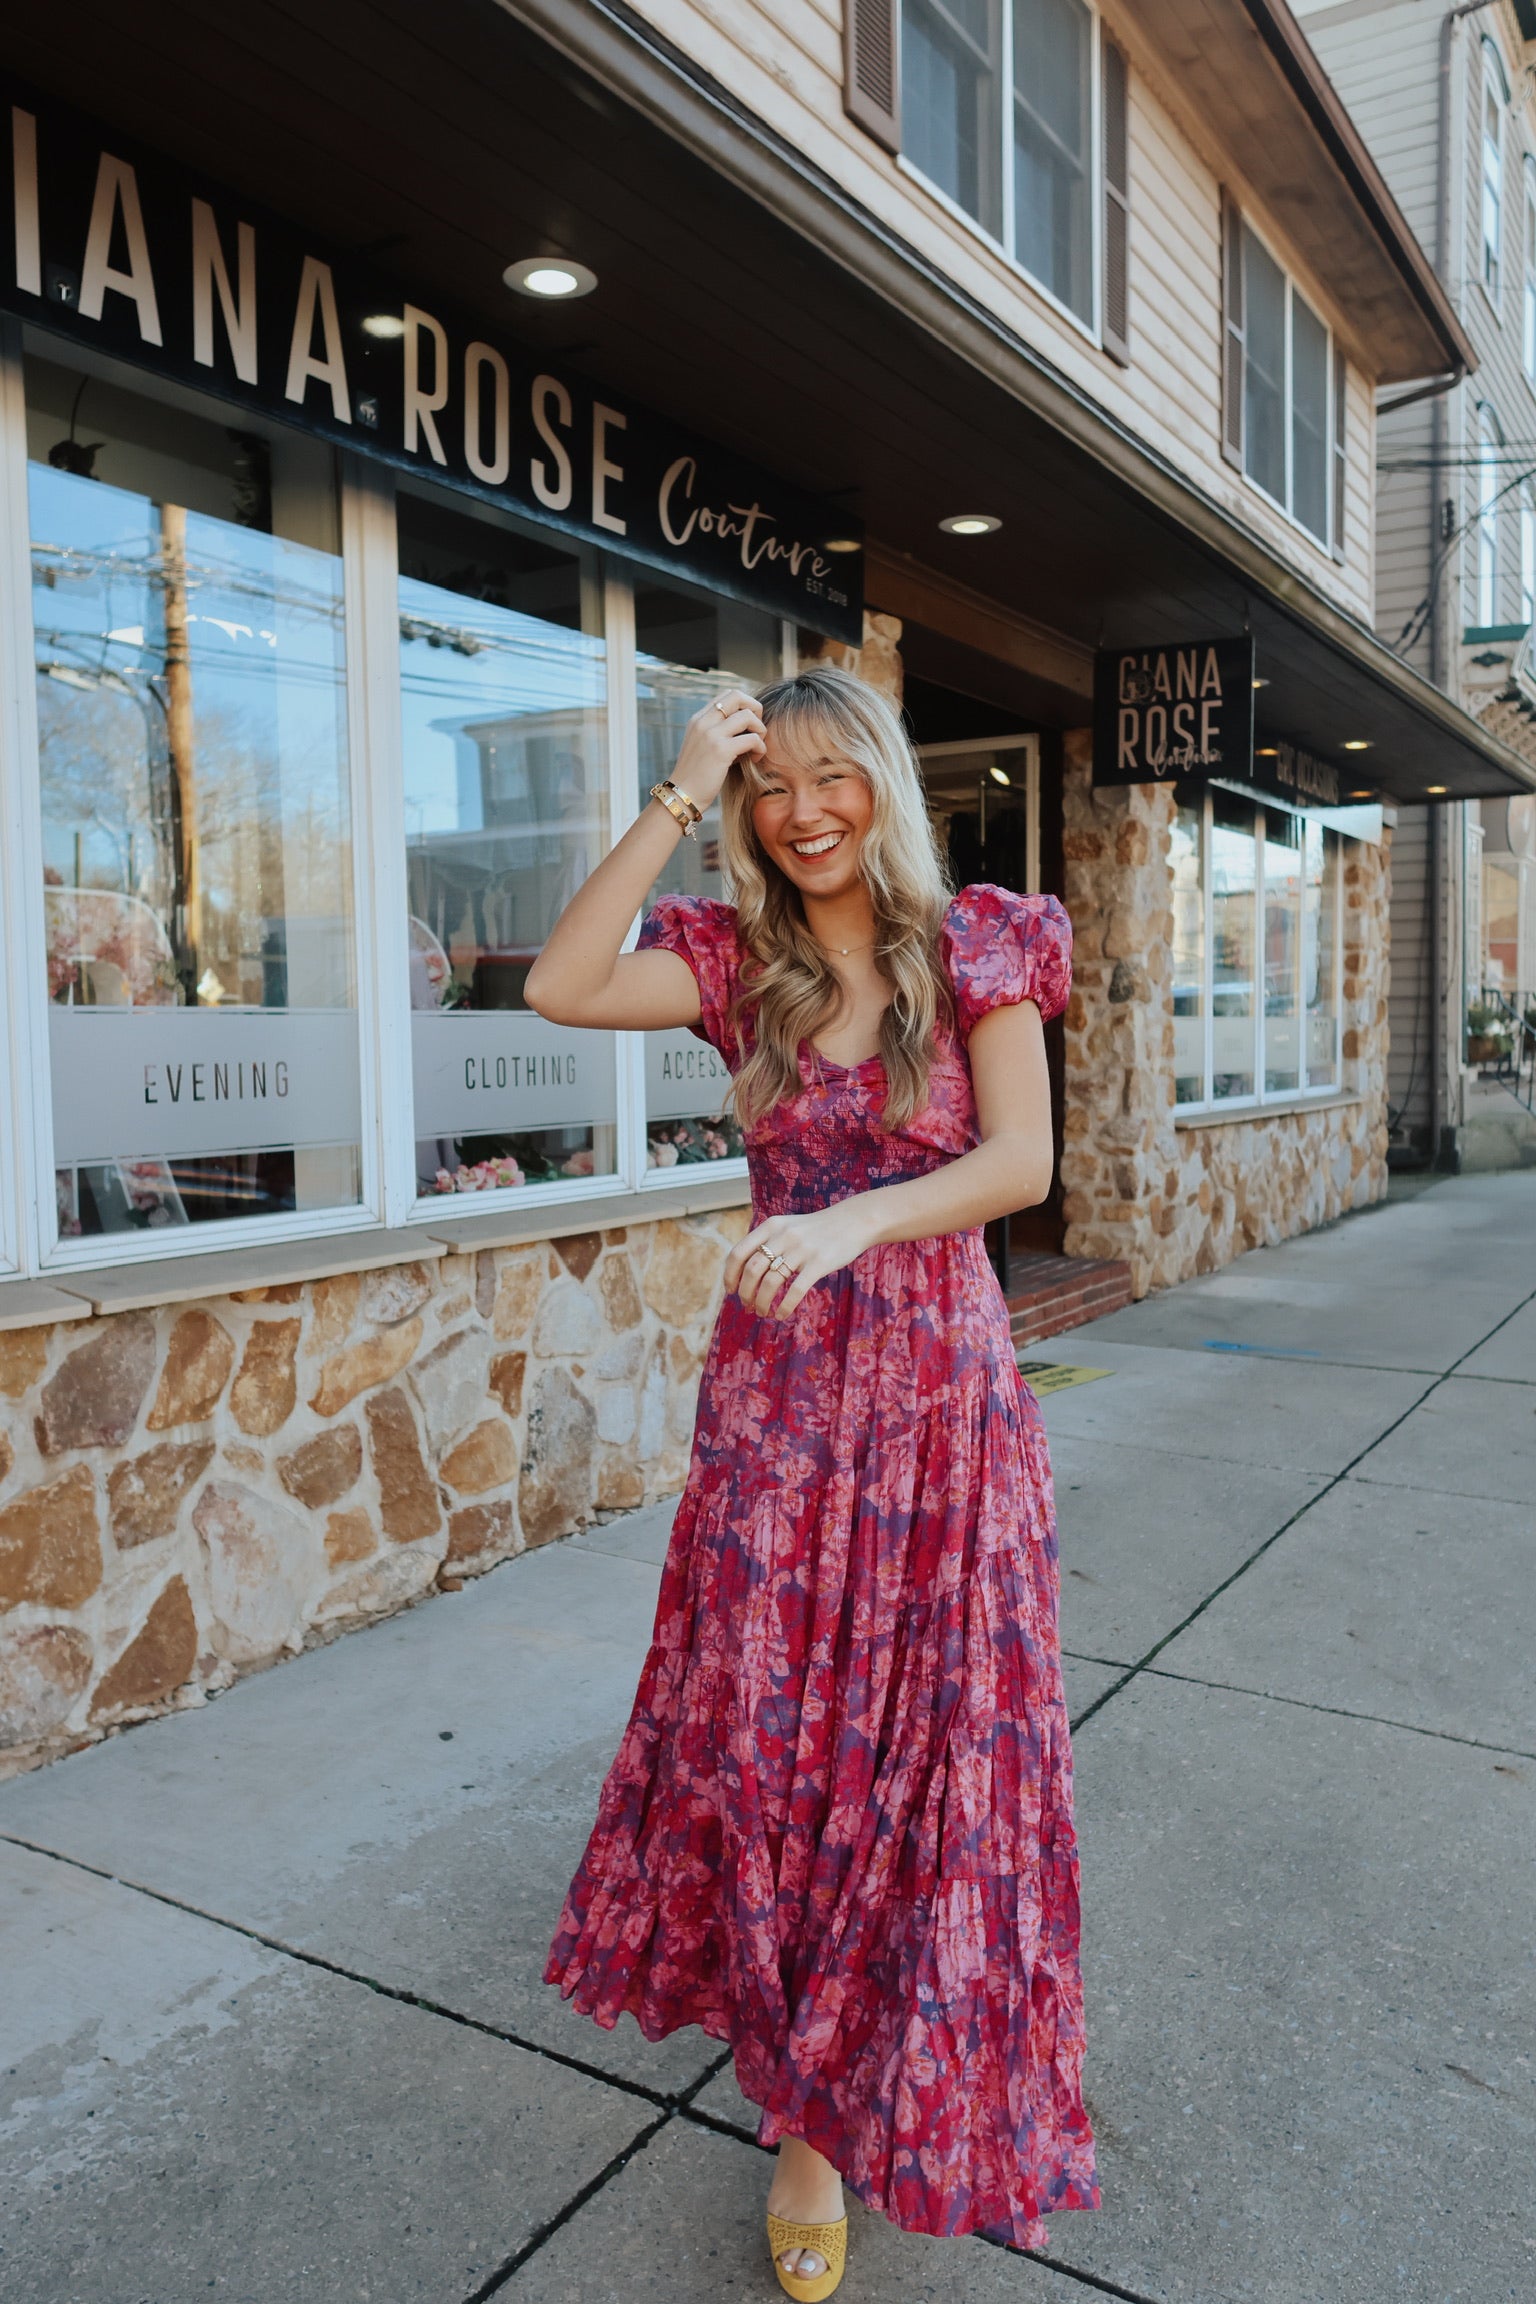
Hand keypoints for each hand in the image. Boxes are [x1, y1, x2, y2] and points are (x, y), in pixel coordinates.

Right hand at [667, 689, 766, 813]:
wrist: (681, 797)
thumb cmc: (696, 777)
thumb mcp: (702, 747)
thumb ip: (718, 733)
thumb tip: (745, 729)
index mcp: (698, 719)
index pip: (727, 695)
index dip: (744, 705)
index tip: (748, 725)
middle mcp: (703, 722)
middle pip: (737, 695)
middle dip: (755, 709)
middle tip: (757, 730)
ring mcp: (711, 734)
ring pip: (748, 716)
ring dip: (760, 731)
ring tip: (756, 748)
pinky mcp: (721, 751)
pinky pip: (752, 739)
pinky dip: (760, 748)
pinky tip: (755, 759)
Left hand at [723, 1200, 877, 1320]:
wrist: (852, 1222)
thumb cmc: (817, 1230)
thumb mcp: (788, 1226)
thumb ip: (768, 1242)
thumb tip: (745, 1272)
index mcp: (771, 1226)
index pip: (739, 1252)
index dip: (730, 1274)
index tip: (730, 1290)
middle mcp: (783, 1236)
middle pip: (752, 1270)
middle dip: (745, 1293)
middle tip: (747, 1305)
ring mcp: (801, 1249)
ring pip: (771, 1282)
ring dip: (762, 1302)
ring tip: (762, 1312)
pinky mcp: (819, 1263)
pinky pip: (795, 1290)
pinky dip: (784, 1307)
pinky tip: (781, 1315)